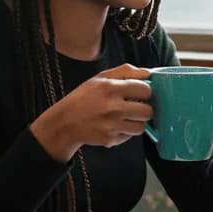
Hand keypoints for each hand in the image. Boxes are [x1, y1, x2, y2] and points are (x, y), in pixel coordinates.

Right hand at [31, 63, 152, 159]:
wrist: (65, 122)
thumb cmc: (84, 97)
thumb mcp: (100, 78)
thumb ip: (126, 71)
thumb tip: (148, 73)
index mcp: (111, 87)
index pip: (145, 90)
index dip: (145, 92)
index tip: (139, 93)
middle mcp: (113, 107)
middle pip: (147, 111)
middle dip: (144, 109)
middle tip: (135, 107)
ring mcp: (111, 125)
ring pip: (141, 126)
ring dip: (136, 122)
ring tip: (125, 117)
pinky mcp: (110, 139)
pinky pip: (129, 136)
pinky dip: (125, 132)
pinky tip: (114, 126)